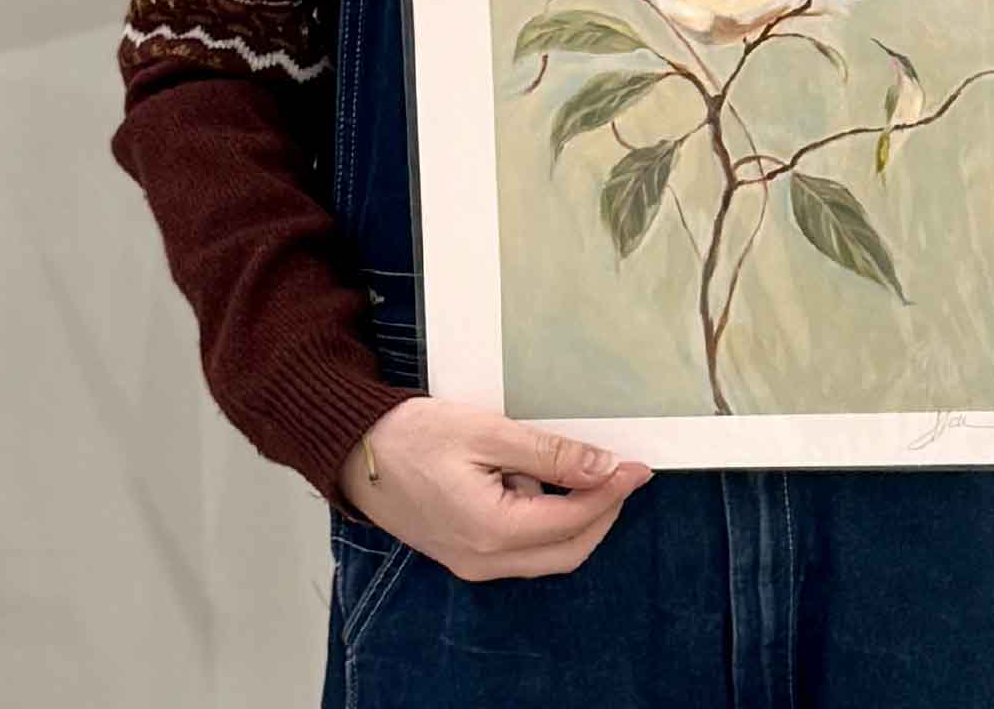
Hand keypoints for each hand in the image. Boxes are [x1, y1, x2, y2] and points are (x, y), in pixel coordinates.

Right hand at [338, 396, 651, 580]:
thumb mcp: (490, 432)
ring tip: (585, 470)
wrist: (355, 452)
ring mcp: (471, 562)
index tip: (638, 466)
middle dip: (602, 513)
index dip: (612, 492)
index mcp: (491, 531)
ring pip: (546, 554)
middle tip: (622, 472)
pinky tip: (545, 481)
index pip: (574, 522)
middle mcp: (483, 560)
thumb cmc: (413, 437)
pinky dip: (546, 521)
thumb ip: (552, 454)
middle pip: (567, 552)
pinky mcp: (464, 552)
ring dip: (576, 519)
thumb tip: (605, 468)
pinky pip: (521, 548)